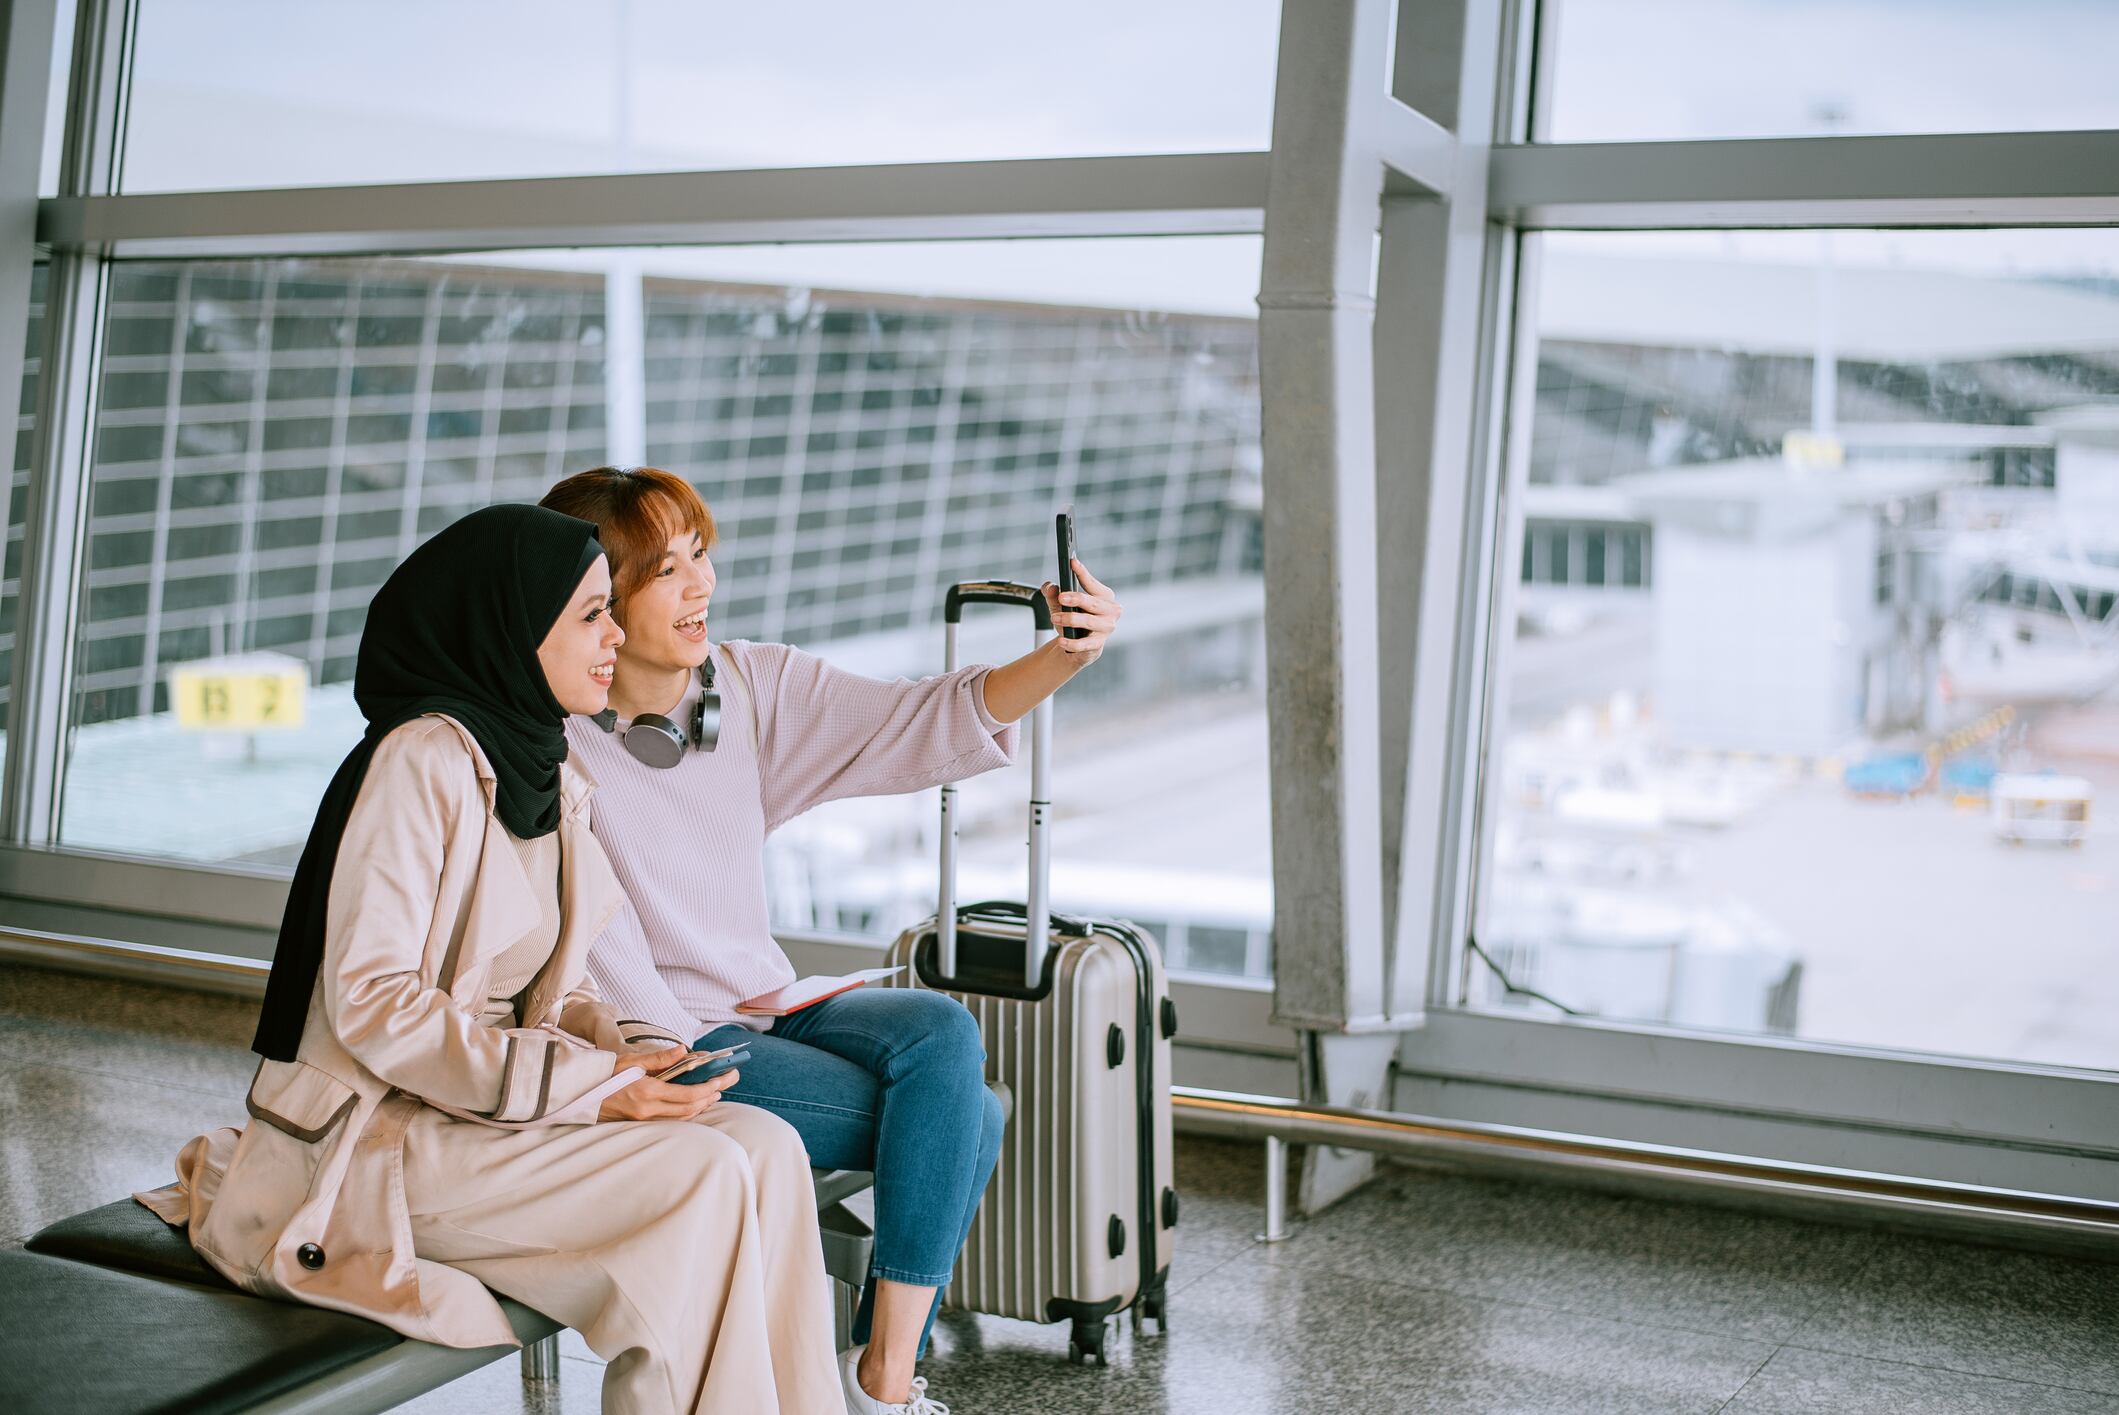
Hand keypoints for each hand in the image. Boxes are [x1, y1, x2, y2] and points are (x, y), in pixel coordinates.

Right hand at [597, 1046, 739, 1120]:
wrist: (578, 1093)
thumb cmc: (604, 1074)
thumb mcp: (630, 1061)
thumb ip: (659, 1058)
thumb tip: (683, 1050)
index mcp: (647, 1092)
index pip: (687, 1094)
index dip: (708, 1088)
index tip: (722, 1079)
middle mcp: (648, 1109)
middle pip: (688, 1108)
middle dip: (710, 1097)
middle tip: (725, 1085)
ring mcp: (643, 1119)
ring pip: (681, 1117)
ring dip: (700, 1106)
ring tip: (714, 1094)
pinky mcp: (638, 1122)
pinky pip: (670, 1120)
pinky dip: (685, 1112)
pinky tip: (692, 1103)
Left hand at [1042, 560, 1121, 666]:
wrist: (1080, 646)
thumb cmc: (1074, 618)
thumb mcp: (1060, 603)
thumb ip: (1052, 593)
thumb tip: (1051, 587)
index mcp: (1104, 596)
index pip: (1092, 583)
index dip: (1082, 573)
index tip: (1072, 562)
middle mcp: (1111, 611)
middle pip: (1094, 603)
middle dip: (1077, 599)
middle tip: (1061, 598)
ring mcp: (1106, 628)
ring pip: (1089, 622)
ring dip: (1070, 619)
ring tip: (1054, 617)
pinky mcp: (1099, 645)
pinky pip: (1086, 644)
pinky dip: (1072, 643)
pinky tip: (1061, 640)